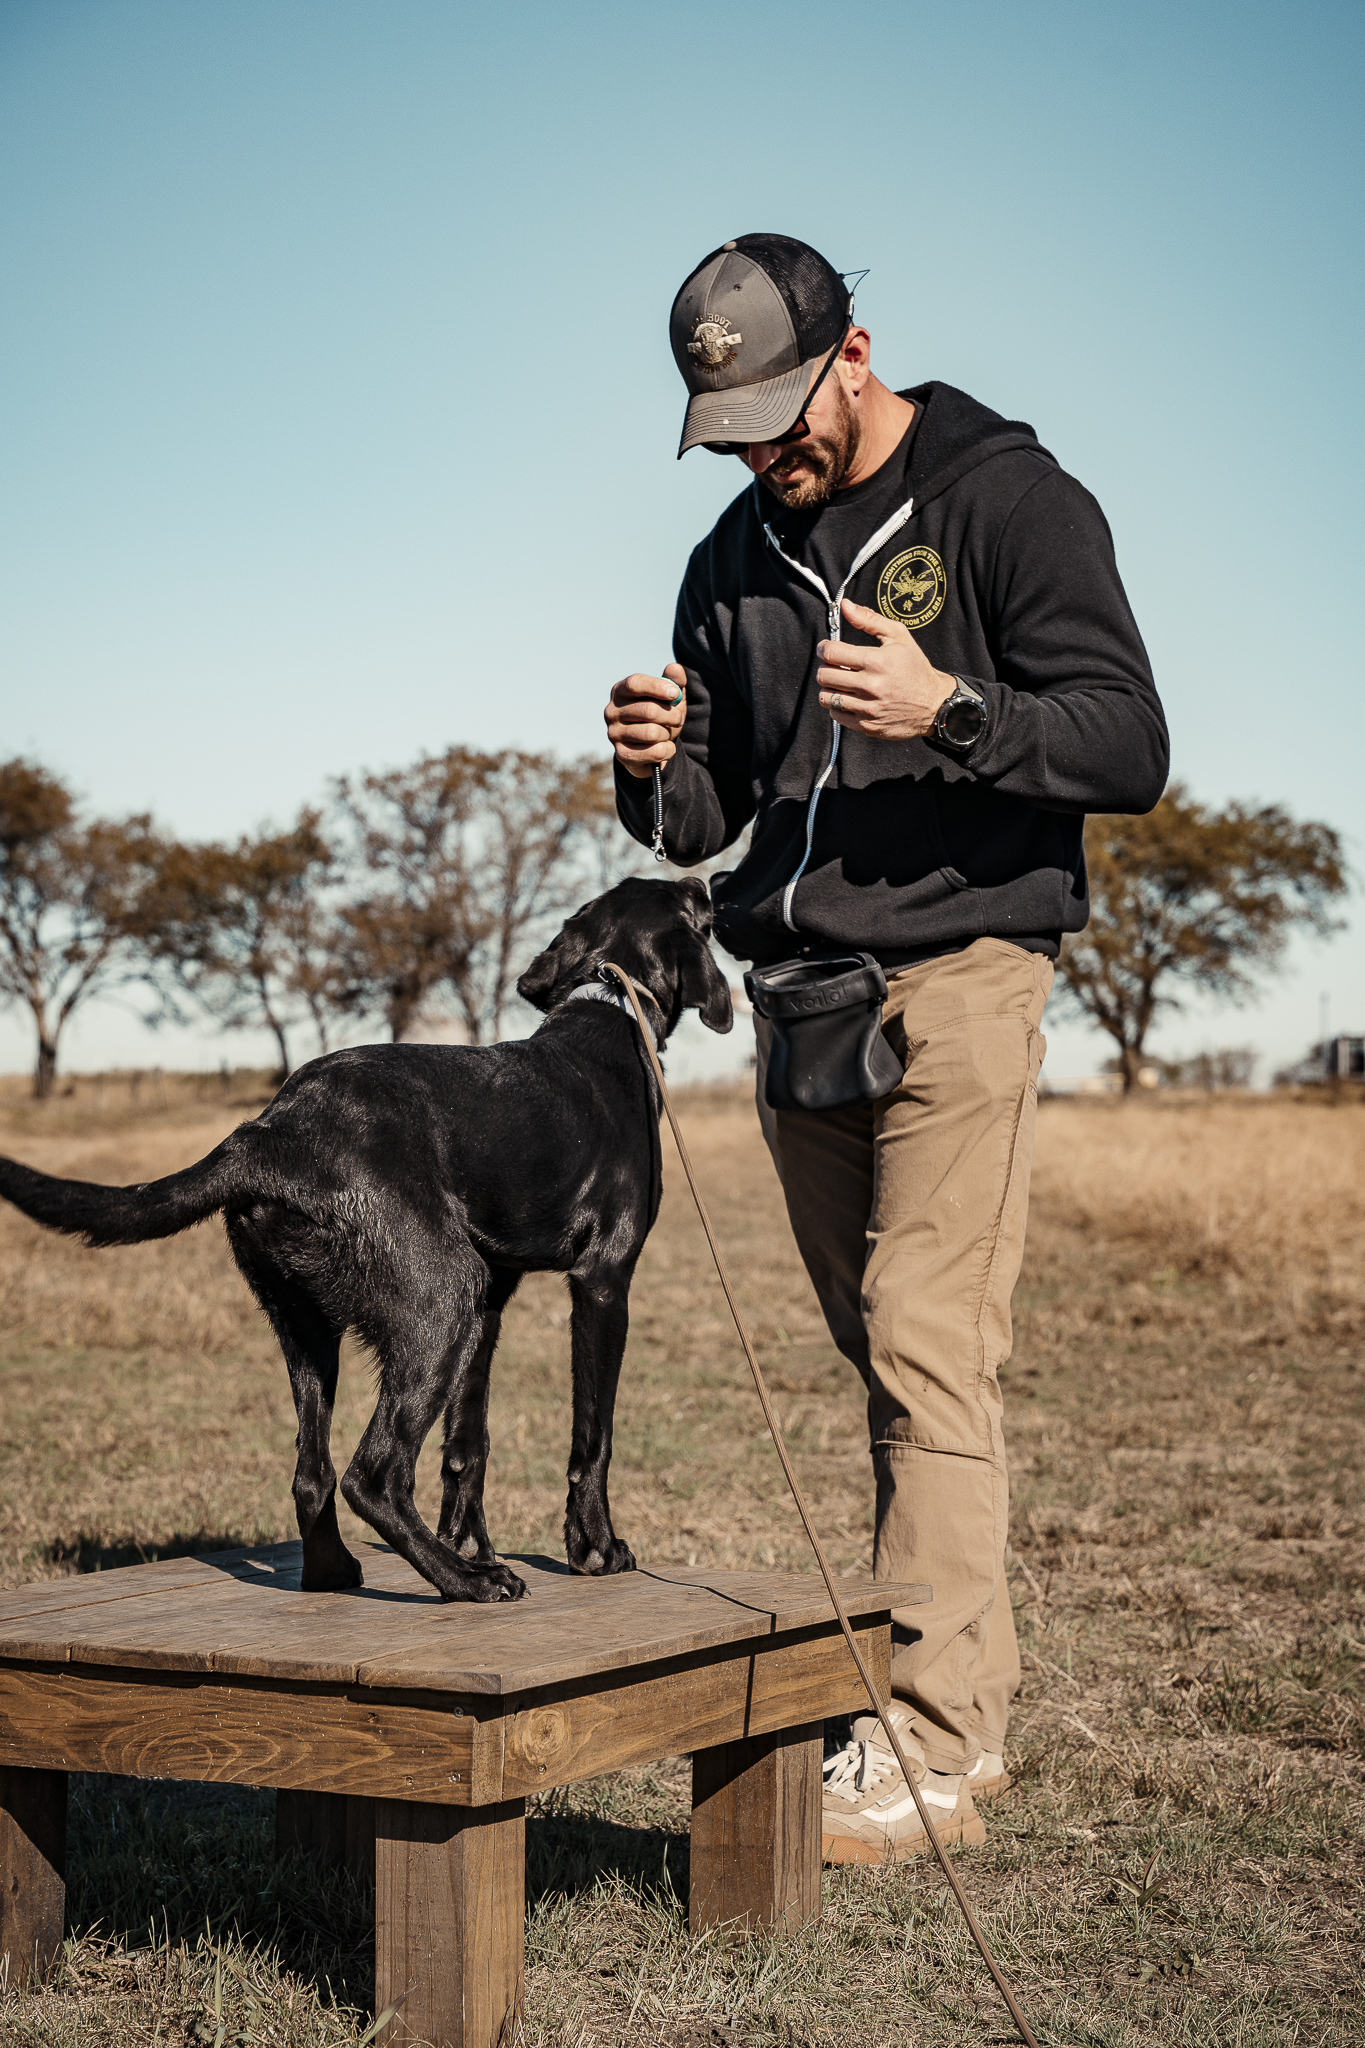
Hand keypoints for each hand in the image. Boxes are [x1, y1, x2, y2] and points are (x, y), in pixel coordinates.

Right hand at [604, 665, 687, 779]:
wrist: (652, 750)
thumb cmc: (660, 717)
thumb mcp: (669, 697)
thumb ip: (673, 681)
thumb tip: (675, 668)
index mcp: (620, 691)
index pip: (635, 683)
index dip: (657, 687)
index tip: (676, 693)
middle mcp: (611, 711)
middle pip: (647, 710)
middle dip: (671, 715)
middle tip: (679, 718)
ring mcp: (614, 734)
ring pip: (652, 732)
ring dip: (668, 733)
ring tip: (667, 733)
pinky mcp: (621, 754)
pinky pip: (654, 752)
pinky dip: (667, 750)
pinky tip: (665, 747)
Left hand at [817, 598, 955, 740]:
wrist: (935, 704)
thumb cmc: (915, 668)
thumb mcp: (899, 637)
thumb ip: (870, 619)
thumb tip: (845, 605)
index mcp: (876, 661)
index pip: (831, 653)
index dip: (823, 648)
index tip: (826, 648)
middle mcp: (870, 686)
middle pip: (824, 676)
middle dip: (825, 668)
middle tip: (834, 667)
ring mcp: (868, 708)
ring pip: (827, 697)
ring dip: (829, 688)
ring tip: (841, 683)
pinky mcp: (867, 726)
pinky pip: (836, 715)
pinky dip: (837, 706)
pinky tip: (849, 698)